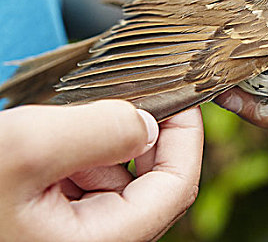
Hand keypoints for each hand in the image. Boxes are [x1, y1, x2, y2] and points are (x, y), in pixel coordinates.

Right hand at [0, 101, 202, 240]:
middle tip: (126, 94)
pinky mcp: (53, 218)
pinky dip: (81, 151)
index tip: (181, 94)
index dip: (187, 137)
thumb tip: (147, 123)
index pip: (176, 188)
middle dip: (142, 133)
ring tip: (70, 120)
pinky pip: (87, 179)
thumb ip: (97, 132)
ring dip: (105, 140)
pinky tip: (53, 138)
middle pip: (152, 181)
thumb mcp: (25, 149)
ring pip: (117, 176)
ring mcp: (74, 232)